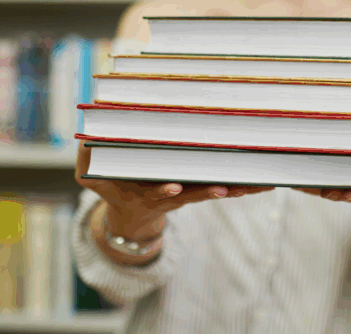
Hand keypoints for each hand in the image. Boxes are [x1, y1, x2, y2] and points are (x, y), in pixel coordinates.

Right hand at [75, 141, 273, 238]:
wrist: (134, 214)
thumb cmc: (115, 185)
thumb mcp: (94, 177)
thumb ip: (90, 159)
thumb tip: (86, 137)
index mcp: (147, 192)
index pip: (156, 193)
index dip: (164, 191)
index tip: (172, 188)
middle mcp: (172, 195)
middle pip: (195, 194)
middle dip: (212, 191)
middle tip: (223, 189)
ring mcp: (189, 193)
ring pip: (216, 191)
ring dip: (238, 188)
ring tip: (257, 185)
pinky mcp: (201, 187)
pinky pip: (227, 186)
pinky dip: (245, 184)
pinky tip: (265, 181)